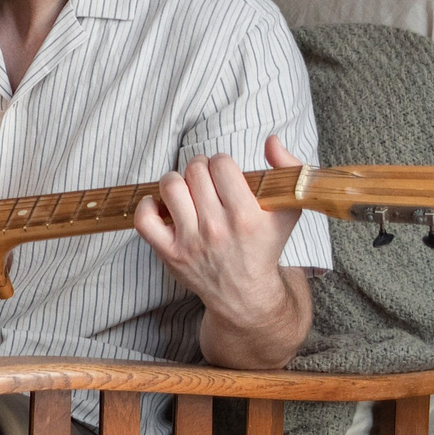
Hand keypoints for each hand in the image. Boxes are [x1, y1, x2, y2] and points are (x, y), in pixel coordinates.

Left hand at [131, 135, 311, 369]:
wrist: (245, 294)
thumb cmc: (265, 246)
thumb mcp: (289, 210)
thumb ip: (289, 169)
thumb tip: (270, 140)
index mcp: (247, 216)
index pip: (221, 164)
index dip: (222, 163)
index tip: (225, 174)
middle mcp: (217, 228)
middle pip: (195, 171)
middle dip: (200, 168)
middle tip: (206, 180)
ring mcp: (191, 242)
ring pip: (170, 187)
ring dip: (176, 181)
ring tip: (186, 190)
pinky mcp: (170, 254)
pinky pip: (144, 219)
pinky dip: (148, 205)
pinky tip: (163, 206)